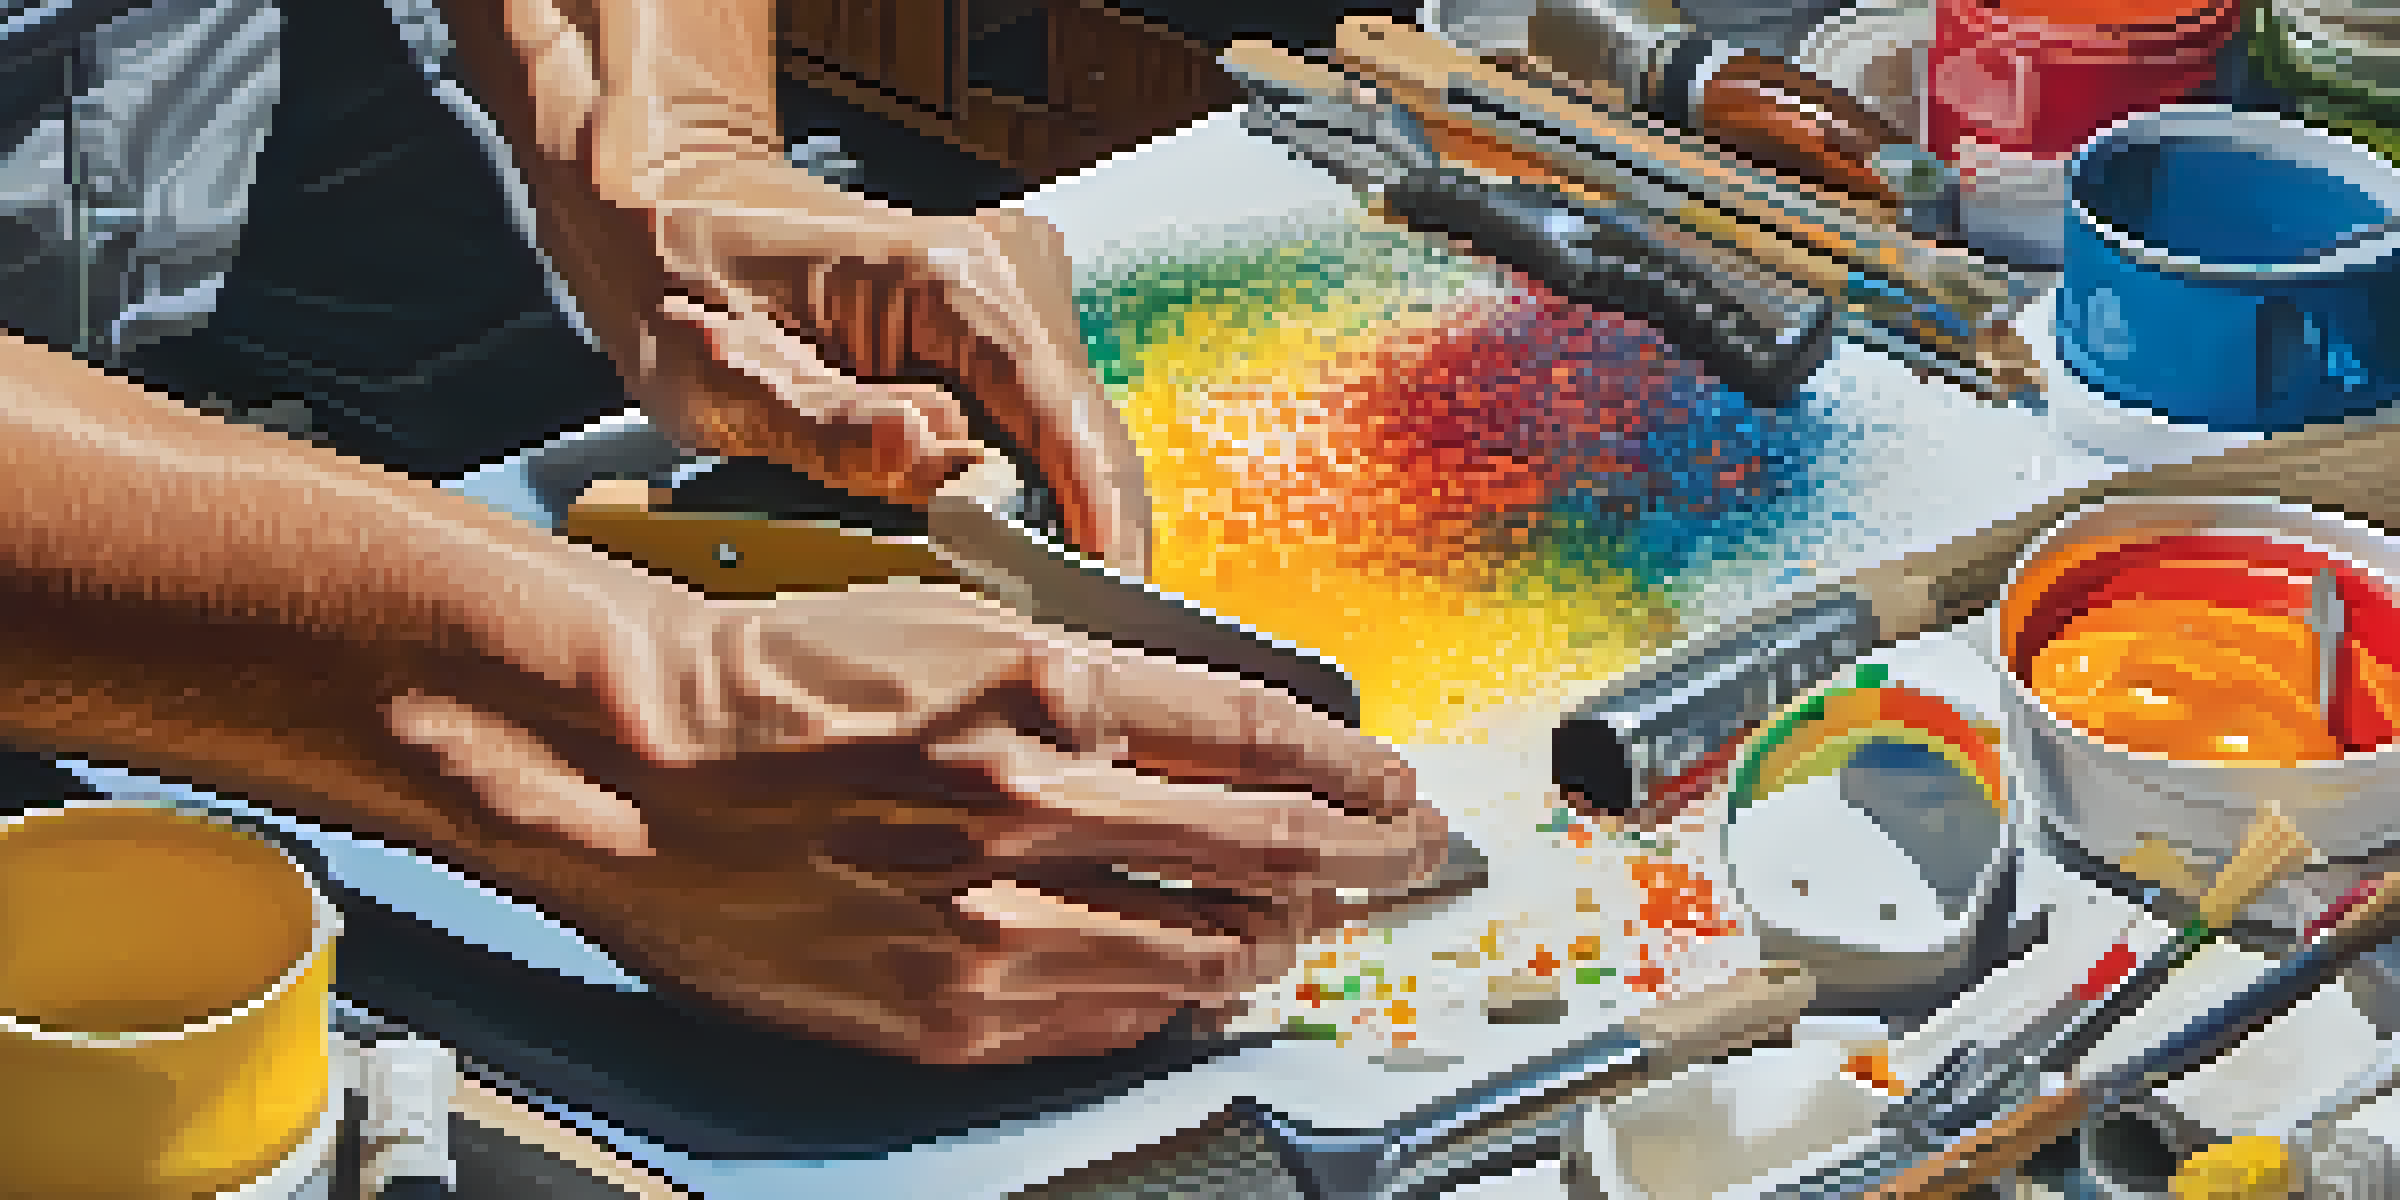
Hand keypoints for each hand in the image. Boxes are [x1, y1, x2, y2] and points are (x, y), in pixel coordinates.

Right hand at [384, 581, 1441, 1064]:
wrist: (631, 767)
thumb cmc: (778, 678)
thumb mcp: (954, 626)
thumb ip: (1088, 687)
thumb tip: (1201, 744)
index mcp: (1046, 688)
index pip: (1260, 737)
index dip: (1351, 768)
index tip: (1392, 782)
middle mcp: (1035, 806)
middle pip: (1265, 849)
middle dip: (1361, 859)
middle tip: (1403, 861)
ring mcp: (992, 923)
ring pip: (1203, 947)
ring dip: (1281, 939)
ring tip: (1309, 929)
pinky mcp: (946, 1011)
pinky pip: (1110, 1018)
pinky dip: (1175, 998)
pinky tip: (1198, 983)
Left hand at [492, 0, 1150, 571]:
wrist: (661, 201)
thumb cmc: (676, 277)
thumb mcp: (721, 371)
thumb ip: (824, 427)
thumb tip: (926, 457)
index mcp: (942, 278)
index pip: (1052, 403)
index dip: (1091, 502)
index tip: (1108, 586)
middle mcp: (992, 278)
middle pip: (1083, 419)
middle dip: (1102, 523)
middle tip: (1098, 626)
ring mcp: (994, 300)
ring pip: (1069, 424)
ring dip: (1080, 510)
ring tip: (1077, 604)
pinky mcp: (980, 331)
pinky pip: (1034, 420)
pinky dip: (1043, 487)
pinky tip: (1041, 550)